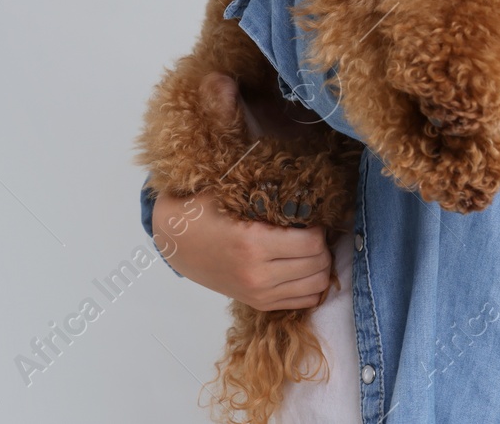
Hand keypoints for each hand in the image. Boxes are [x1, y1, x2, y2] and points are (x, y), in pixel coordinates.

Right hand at [151, 187, 331, 310]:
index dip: (318, 228)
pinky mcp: (258, 303)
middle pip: (319, 265)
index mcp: (253, 243)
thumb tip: (310, 198)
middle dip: (323, 246)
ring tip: (309, 250)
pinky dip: (311, 284)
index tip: (310, 217)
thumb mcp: (233, 197)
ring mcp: (258, 293)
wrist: (175, 241)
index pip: (312, 243)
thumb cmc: (203, 210)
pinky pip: (304, 301)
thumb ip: (270, 199)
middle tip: (313, 231)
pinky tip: (301, 267)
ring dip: (320, 266)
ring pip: (317, 286)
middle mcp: (258, 275)